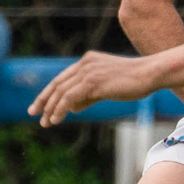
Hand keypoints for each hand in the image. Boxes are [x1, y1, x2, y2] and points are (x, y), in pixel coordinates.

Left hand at [29, 51, 157, 125]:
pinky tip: (56, 119)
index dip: (49, 92)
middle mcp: (84, 63)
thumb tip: (72, 108)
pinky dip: (60, 109)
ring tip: (46, 122)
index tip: (39, 105)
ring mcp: (88, 71)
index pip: (62, 78)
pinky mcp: (92, 81)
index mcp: (87, 61)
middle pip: (57, 83)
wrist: (150, 74)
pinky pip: (69, 97)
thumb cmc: (134, 82)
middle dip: (43, 100)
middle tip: (33, 113)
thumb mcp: (107, 87)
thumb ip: (88, 95)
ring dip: (51, 109)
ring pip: (61, 92)